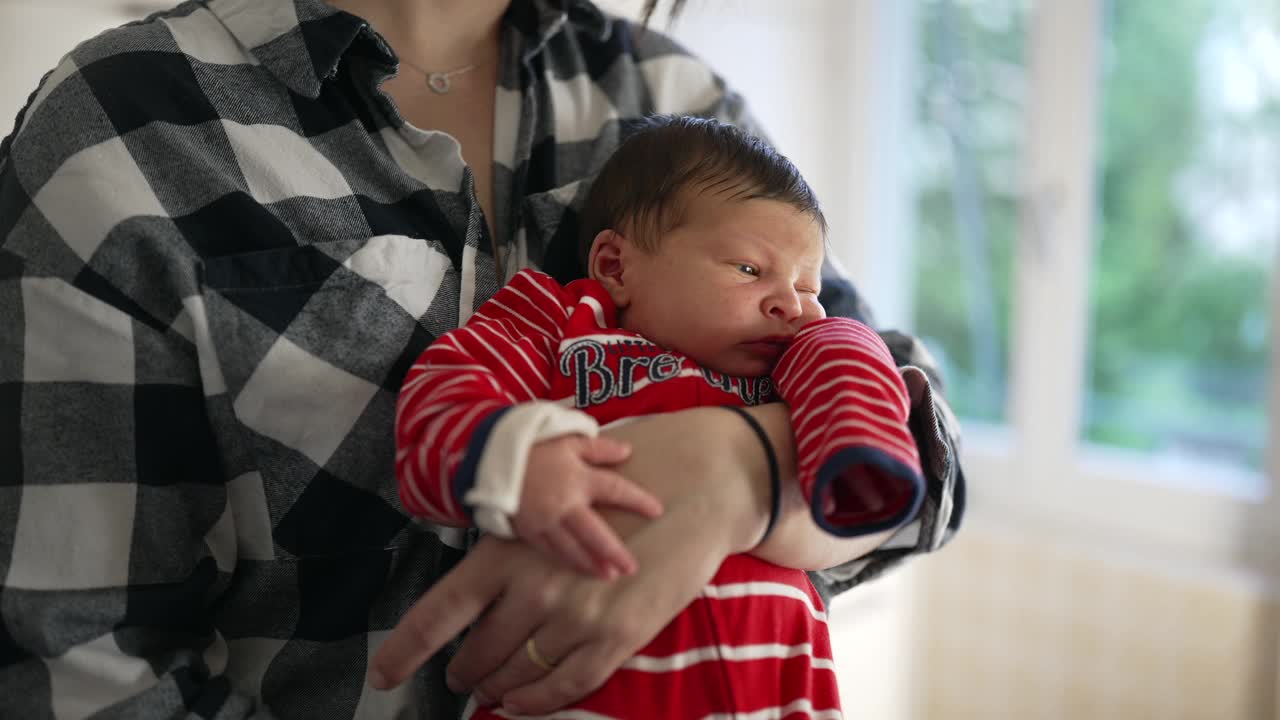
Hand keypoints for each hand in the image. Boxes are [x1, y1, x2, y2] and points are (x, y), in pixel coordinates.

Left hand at [369, 408, 768, 713]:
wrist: (691, 486)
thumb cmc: (615, 491)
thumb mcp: (548, 512)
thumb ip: (513, 555)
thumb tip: (481, 595)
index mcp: (508, 552)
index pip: (440, 610)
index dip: (405, 649)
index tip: (382, 675)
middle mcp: (533, 588)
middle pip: (478, 652)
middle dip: (465, 672)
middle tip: (461, 678)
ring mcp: (575, 615)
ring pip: (518, 674)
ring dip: (499, 689)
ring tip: (492, 691)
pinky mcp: (616, 635)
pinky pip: (565, 685)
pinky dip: (538, 702)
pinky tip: (523, 704)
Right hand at [513, 435, 662, 577]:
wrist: (488, 458)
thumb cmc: (532, 446)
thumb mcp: (567, 439)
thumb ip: (599, 448)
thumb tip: (627, 452)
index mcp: (579, 478)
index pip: (615, 490)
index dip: (637, 500)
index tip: (657, 511)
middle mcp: (565, 504)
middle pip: (595, 533)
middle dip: (613, 552)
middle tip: (630, 568)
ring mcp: (545, 521)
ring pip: (572, 548)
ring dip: (591, 563)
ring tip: (608, 575)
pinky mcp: (528, 531)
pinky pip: (550, 550)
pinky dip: (566, 561)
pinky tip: (578, 568)